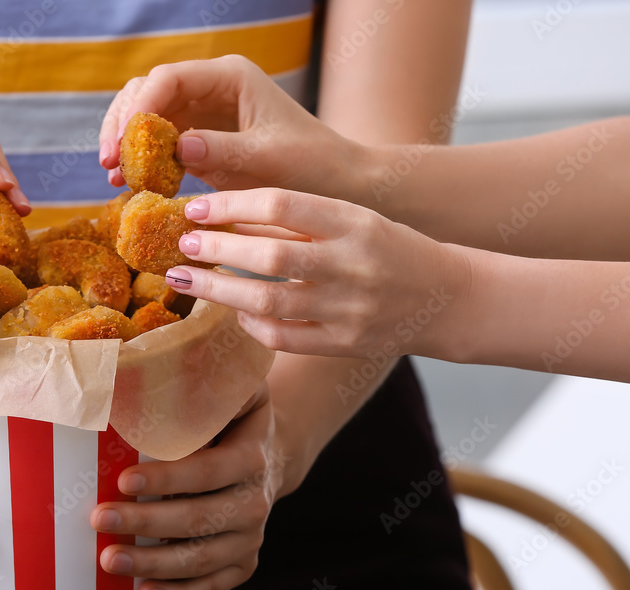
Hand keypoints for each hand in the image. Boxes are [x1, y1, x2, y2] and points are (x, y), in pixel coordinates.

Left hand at [90, 386, 282, 589]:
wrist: (269, 455)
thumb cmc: (232, 417)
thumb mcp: (233, 389)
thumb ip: (206, 375)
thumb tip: (149, 357)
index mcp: (251, 455)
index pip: (209, 471)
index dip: (169, 479)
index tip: (124, 480)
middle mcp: (256, 499)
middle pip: (201, 519)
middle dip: (148, 523)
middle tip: (98, 518)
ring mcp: (251, 536)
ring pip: (204, 558)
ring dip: (155, 564)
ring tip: (109, 560)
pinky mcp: (244, 563)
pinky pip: (214, 586)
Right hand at [99, 55, 358, 195]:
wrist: (334, 185)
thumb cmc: (311, 165)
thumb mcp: (267, 159)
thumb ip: (222, 151)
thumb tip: (177, 146)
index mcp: (230, 77)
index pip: (171, 78)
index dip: (141, 106)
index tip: (124, 141)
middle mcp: (212, 88)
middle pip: (149, 91)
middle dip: (124, 123)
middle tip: (110, 162)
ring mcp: (203, 113)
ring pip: (147, 115)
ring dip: (126, 142)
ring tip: (113, 175)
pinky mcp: (200, 140)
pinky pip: (159, 143)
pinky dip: (141, 161)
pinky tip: (128, 185)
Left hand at [162, 188, 471, 358]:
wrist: (448, 298)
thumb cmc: (390, 249)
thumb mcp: (354, 220)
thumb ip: (299, 220)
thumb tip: (226, 216)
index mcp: (355, 222)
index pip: (281, 206)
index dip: (231, 205)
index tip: (196, 207)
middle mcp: (353, 265)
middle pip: (269, 257)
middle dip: (216, 249)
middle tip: (181, 244)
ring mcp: (349, 310)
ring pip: (269, 302)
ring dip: (219, 290)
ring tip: (185, 279)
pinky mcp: (345, 345)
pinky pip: (284, 338)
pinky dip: (252, 325)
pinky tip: (234, 312)